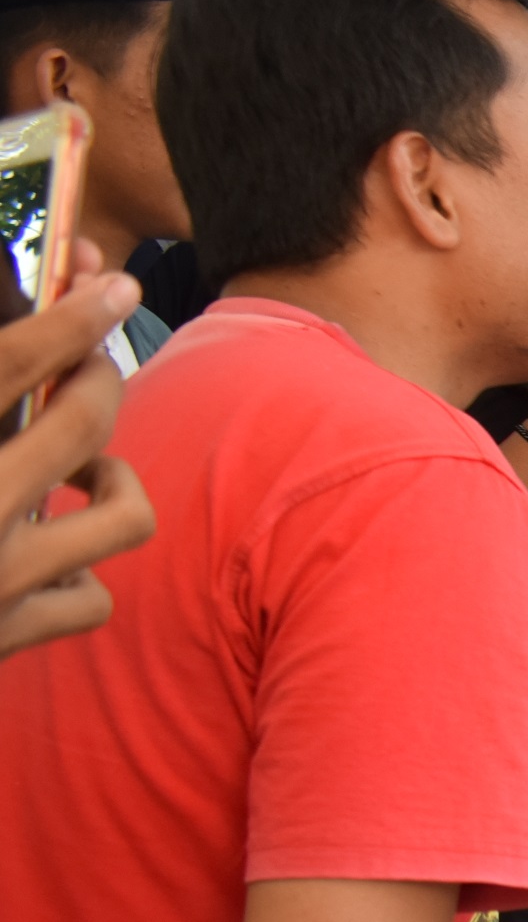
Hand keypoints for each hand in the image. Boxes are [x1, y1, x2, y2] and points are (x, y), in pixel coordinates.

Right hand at [0, 253, 157, 658]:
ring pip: (122, 514)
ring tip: (74, 471)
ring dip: (110, 482)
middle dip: (98, 376)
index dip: (66, 317)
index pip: (6, 367)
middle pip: (79, 423)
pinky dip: (81, 572)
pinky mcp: (5, 640)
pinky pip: (93, 596)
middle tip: (89, 361)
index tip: (109, 281)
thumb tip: (24, 357)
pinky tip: (47, 554)